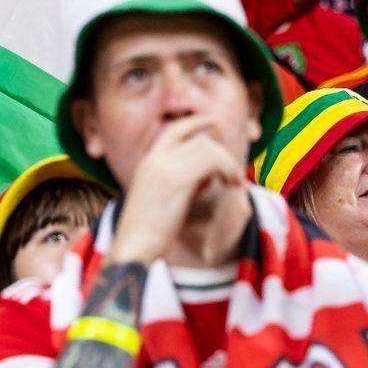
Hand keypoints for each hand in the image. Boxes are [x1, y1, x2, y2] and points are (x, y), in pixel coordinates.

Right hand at [108, 116, 247, 264]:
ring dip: (227, 162)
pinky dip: (228, 169)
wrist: (134, 244)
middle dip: (219, 147)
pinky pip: (212, 161)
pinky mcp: (178, 179)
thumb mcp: (158, 196)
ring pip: (207, 147)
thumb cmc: (147, 230)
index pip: (174, 129)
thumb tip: (205, 175)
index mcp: (148, 161)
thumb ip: (176, 180)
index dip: (196, 122)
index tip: (214, 125)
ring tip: (233, 181)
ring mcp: (165, 166)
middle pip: (195, 136)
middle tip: (231, 168)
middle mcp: (155, 158)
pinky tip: (232, 185)